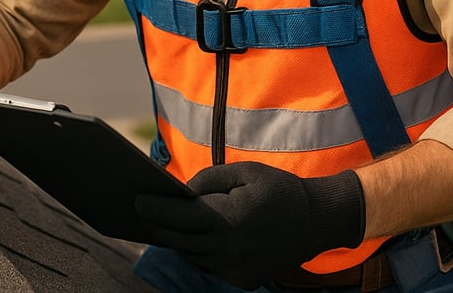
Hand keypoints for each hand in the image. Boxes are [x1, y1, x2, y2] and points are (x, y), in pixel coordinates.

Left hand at [135, 161, 364, 289]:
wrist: (317, 221)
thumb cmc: (278, 190)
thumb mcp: (245, 172)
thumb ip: (209, 180)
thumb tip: (181, 194)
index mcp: (230, 220)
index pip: (181, 218)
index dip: (155, 209)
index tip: (136, 200)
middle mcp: (230, 250)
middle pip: (180, 240)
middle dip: (158, 226)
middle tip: (138, 211)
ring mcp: (236, 270)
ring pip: (192, 256)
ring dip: (175, 240)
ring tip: (156, 224)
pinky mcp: (242, 280)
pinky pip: (208, 266)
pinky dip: (196, 251)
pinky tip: (186, 237)